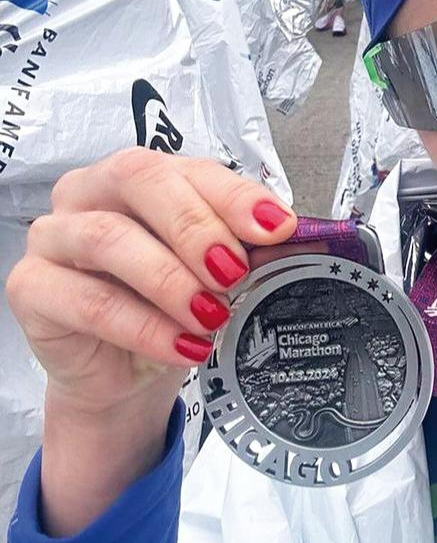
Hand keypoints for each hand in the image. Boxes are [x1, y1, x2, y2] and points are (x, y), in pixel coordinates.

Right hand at [5, 150, 295, 534]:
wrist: (126, 375)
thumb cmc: (172, 308)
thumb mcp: (218, 276)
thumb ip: (248, 249)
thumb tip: (297, 238)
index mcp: (141, 176)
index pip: (188, 167)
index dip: (235, 195)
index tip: (276, 227)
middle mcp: (90, 192)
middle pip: (141, 181)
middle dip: (197, 227)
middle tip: (235, 272)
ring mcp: (54, 236)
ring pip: (109, 238)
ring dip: (171, 280)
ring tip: (212, 316)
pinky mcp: (32, 287)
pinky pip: (88, 301)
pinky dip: (145, 326)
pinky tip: (184, 347)